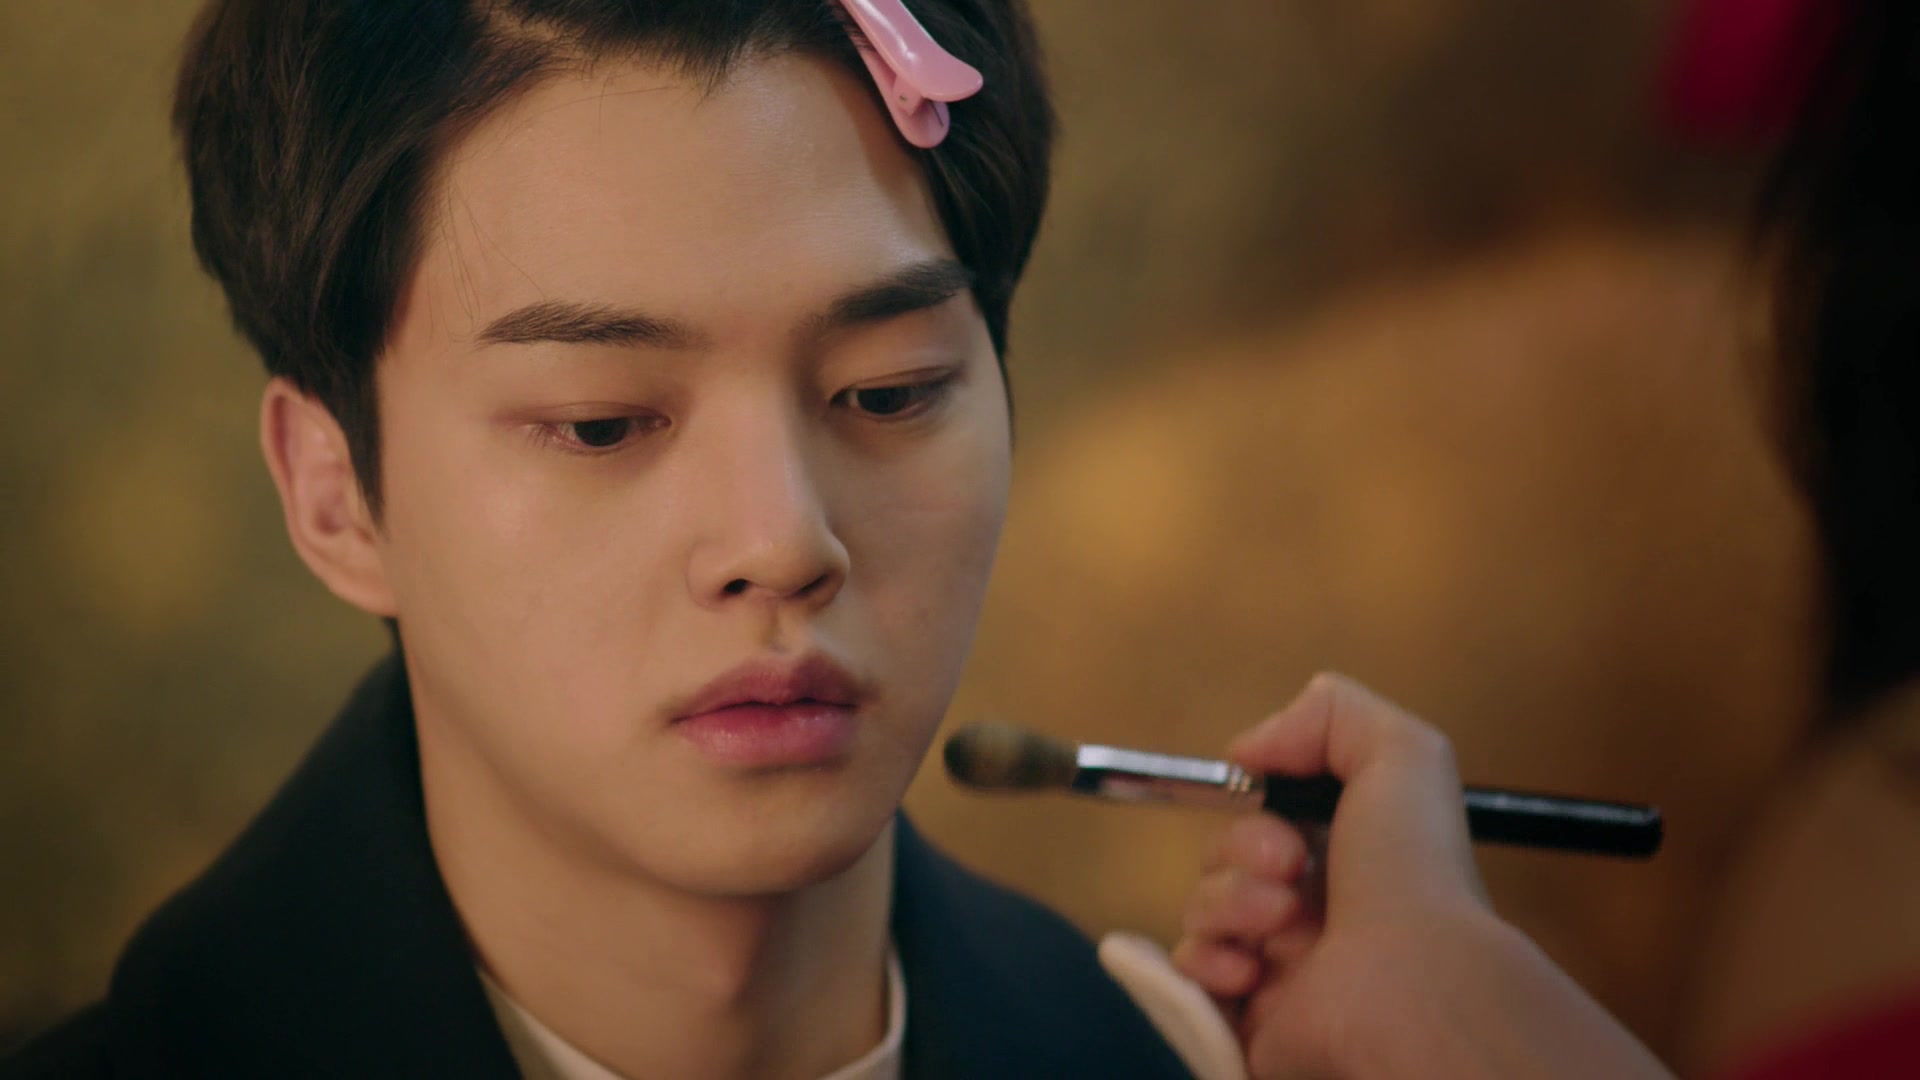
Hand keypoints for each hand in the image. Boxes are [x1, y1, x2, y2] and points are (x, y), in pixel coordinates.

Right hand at [1172, 673, 1671, 1078]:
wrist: (1411, 986)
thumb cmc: (1413, 874)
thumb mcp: (1403, 754)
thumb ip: (1334, 711)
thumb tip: (1248, 749)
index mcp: (1346, 854)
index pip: (1265, 815)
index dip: (1258, 804)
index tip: (1273, 801)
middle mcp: (1313, 909)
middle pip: (1223, 858)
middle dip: (1242, 850)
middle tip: (1289, 867)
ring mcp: (1276, 965)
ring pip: (1201, 910)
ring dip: (1230, 904)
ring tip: (1282, 921)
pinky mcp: (1244, 1014)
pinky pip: (1188, 973)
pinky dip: (1207, 962)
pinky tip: (1250, 968)